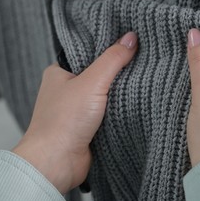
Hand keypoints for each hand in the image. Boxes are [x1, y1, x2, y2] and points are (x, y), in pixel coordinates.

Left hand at [12, 32, 137, 193]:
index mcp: (59, 72)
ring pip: (105, 94)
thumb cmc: (64, 120)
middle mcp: (66, 90)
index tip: (130, 43)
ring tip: (142, 80)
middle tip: (141, 61)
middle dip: (118, 72)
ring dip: (120, 93)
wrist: (56, 163)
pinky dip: (119, 109)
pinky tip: (134, 102)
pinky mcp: (87, 126)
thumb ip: (112, 59)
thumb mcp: (91, 82)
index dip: (109, 48)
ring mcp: (76, 109)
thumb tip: (131, 38)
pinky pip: (107, 112)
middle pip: (99, 73)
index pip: (88, 53)